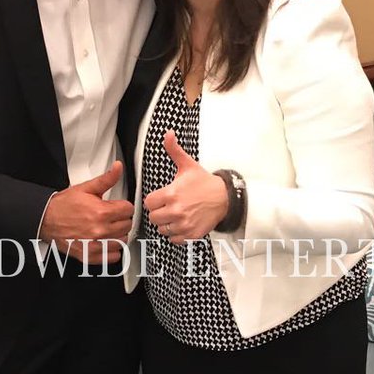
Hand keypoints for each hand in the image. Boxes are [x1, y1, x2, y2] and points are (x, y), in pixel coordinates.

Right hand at [40, 161, 133, 265]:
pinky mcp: (90, 256)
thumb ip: (106, 179)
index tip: (117, 206)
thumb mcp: (86, 188)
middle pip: (127, 225)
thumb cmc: (63, 206)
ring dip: (118, 234)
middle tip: (111, 216)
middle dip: (121, 219)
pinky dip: (112, 250)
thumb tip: (117, 168)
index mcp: (101, 212)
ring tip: (108, 228)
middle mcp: (100, 230)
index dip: (124, 206)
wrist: (45, 220)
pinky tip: (105, 241)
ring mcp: (95, 245)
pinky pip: (113, 257)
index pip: (129, 210)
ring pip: (122, 241)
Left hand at [143, 130, 229, 244]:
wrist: (224, 197)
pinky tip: (182, 223)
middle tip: (168, 206)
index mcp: (172, 193)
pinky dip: (176, 234)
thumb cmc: (204, 182)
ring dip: (166, 224)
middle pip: (153, 217)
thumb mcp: (187, 165)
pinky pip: (174, 239)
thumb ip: (174, 150)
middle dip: (159, 212)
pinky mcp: (191, 234)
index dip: (153, 200)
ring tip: (175, 215)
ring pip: (162, 229)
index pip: (148, 203)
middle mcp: (176, 210)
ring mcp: (184, 224)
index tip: (161, 198)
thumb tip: (168, 134)